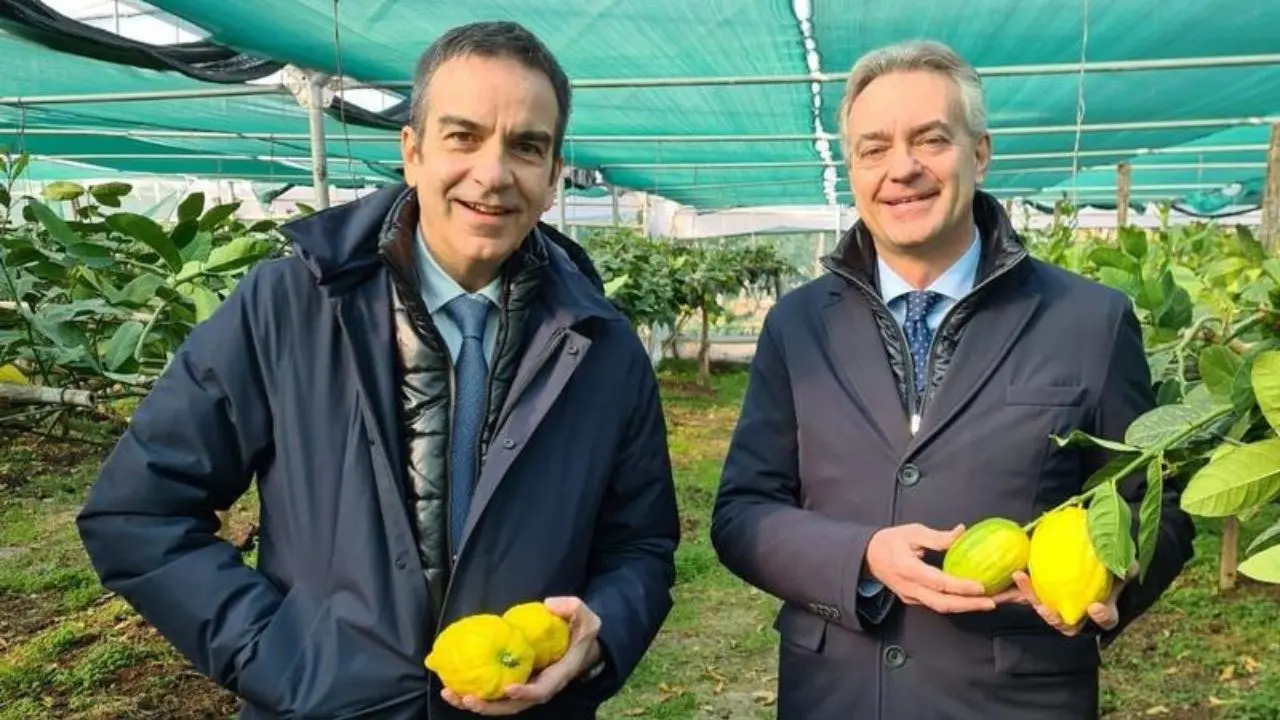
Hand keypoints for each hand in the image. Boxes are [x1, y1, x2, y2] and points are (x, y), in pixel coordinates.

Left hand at [441, 597, 602, 715]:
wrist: (583, 647)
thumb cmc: (582, 633)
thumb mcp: (587, 618)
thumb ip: (572, 608)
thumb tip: (549, 604)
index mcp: (558, 676)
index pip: (541, 690)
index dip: (525, 692)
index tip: (508, 688)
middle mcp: (540, 687)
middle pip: (513, 705)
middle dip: (489, 706)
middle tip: (466, 699)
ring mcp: (526, 686)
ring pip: (500, 703)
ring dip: (475, 702)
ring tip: (450, 694)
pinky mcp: (515, 681)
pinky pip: (495, 691)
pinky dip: (475, 691)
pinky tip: (453, 685)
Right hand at [864, 523, 996, 613]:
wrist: (868, 557)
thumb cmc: (890, 541)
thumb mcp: (912, 531)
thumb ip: (937, 537)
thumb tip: (961, 532)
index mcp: (908, 569)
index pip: (938, 582)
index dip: (960, 586)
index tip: (980, 586)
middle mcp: (910, 587)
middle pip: (943, 603)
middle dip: (969, 605)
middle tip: (992, 603)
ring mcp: (911, 596)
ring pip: (940, 607)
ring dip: (965, 607)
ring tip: (987, 604)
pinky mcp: (913, 599)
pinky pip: (936, 605)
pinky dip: (955, 604)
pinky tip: (970, 600)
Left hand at [994, 561, 1136, 635]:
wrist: (1087, 558)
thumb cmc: (1107, 567)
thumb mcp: (1119, 567)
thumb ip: (1124, 567)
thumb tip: (1128, 565)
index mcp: (1103, 611)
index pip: (1106, 620)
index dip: (1102, 617)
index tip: (1095, 607)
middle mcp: (1080, 615)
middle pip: (1068, 627)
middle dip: (1056, 621)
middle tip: (1047, 610)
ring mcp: (1060, 608)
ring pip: (1047, 613)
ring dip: (1035, 603)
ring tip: (1027, 588)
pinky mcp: (1044, 597)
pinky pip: (1033, 596)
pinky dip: (1025, 587)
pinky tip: (1018, 574)